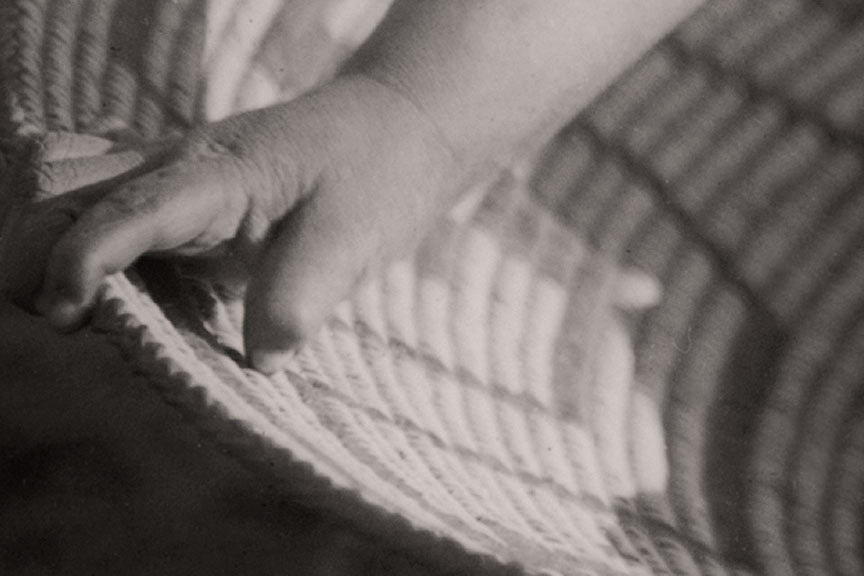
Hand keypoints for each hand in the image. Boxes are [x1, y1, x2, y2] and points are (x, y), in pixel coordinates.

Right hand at [0, 75, 460, 372]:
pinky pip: (102, 206)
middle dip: (34, 254)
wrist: (393, 131)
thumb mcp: (355, 234)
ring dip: (48, 246)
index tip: (72, 320)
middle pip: (59, 189)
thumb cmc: (376, 173)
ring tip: (75, 310)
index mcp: (217, 173)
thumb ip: (303, 293)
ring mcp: (173, 177)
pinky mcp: (182, 199)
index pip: (124, 209)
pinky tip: (107, 285)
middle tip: (67, 322)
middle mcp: (178, 167)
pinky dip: (81, 243)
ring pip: (66, 190)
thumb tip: (257, 359)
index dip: (81, 262)